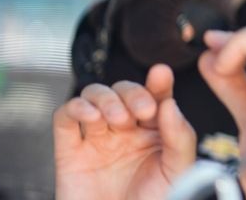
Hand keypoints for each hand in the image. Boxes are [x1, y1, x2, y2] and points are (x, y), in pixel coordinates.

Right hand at [53, 64, 195, 199]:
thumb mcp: (178, 171)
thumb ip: (179, 136)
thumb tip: (170, 103)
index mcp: (156, 132)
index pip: (157, 96)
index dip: (157, 82)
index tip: (161, 74)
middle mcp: (127, 131)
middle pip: (124, 91)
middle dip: (133, 93)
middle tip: (142, 112)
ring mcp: (97, 139)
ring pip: (94, 96)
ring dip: (106, 99)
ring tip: (118, 121)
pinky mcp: (69, 152)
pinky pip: (65, 117)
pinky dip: (75, 108)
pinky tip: (90, 116)